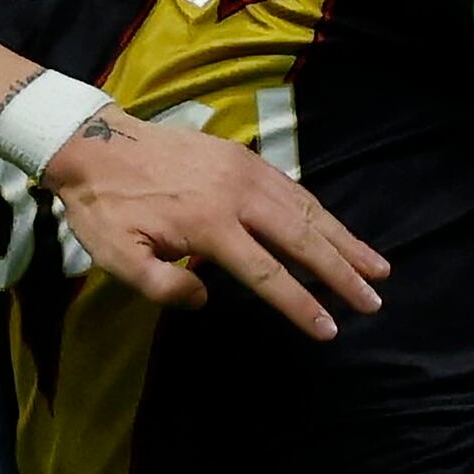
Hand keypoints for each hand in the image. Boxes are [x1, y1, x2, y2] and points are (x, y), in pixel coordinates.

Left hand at [37, 112, 388, 338]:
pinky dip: (322, 212)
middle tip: (374, 301)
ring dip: (344, 240)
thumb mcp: (117, 256)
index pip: (267, 273)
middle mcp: (238, 194)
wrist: (96, 143)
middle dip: (342, 273)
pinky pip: (293, 188)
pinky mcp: (244, 157)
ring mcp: (245, 171)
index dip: (300, 305)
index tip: (329, 329)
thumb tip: (205, 299)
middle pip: (302, 239)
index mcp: (209, 224)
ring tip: (377, 268)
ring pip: (307, 210)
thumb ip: (161, 285)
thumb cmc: (104, 209)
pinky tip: (338, 231)